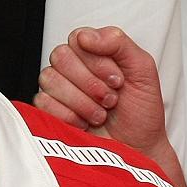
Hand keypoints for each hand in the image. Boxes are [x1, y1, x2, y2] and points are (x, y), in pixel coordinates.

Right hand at [35, 27, 171, 160]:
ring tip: (100, 113)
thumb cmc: (141, 113)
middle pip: (61, 56)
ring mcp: (60, 90)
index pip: (78, 39)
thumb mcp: (143, 70)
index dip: (97, 61)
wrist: (139, 149)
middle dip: (90, 82)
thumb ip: (119, 43)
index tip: (118, 80)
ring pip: (50, 78)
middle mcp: (74, 69)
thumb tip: (87, 36)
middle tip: (110, 99)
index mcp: (94, 54)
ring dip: (82, 101)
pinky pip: (43, 102)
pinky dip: (69, 115)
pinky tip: (84, 123)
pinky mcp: (49, 112)